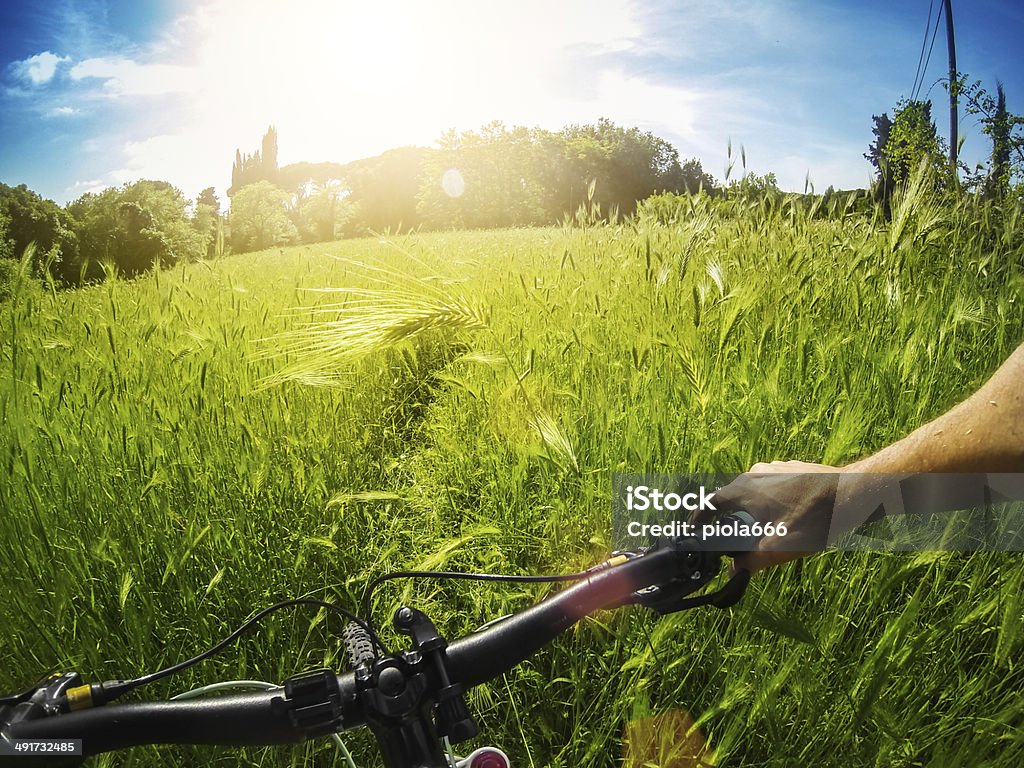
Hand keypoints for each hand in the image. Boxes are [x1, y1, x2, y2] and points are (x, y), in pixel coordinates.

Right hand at [693, 461, 840, 572]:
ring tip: (755, 531)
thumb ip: (752, 561)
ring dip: (748, 510)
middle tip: (725, 538)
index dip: (698, 520)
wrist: (854, 491)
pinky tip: (781, 517)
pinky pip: (770, 487)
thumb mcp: (780, 546)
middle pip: (730, 498)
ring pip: (751, 492)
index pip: (710, 504)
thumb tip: (734, 573)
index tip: (693, 532)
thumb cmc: (815, 518)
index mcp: (744, 488)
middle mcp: (754, 472)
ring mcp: (774, 468)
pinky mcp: (792, 469)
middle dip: (725, 519)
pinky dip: (766, 502)